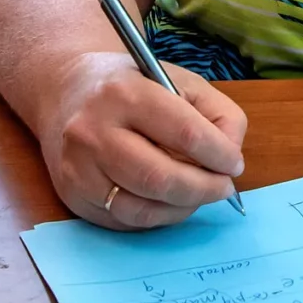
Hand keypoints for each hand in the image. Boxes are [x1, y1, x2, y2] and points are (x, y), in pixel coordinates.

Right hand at [38, 49, 247, 228]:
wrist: (68, 94)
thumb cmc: (134, 89)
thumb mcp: (181, 82)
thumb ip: (219, 115)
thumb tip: (231, 161)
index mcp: (124, 93)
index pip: (184, 132)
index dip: (219, 155)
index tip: (234, 164)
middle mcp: (93, 131)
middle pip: (160, 178)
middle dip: (203, 189)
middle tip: (223, 188)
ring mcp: (79, 168)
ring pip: (143, 208)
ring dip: (182, 208)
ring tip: (198, 193)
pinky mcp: (74, 196)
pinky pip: (126, 220)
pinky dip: (158, 216)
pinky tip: (169, 201)